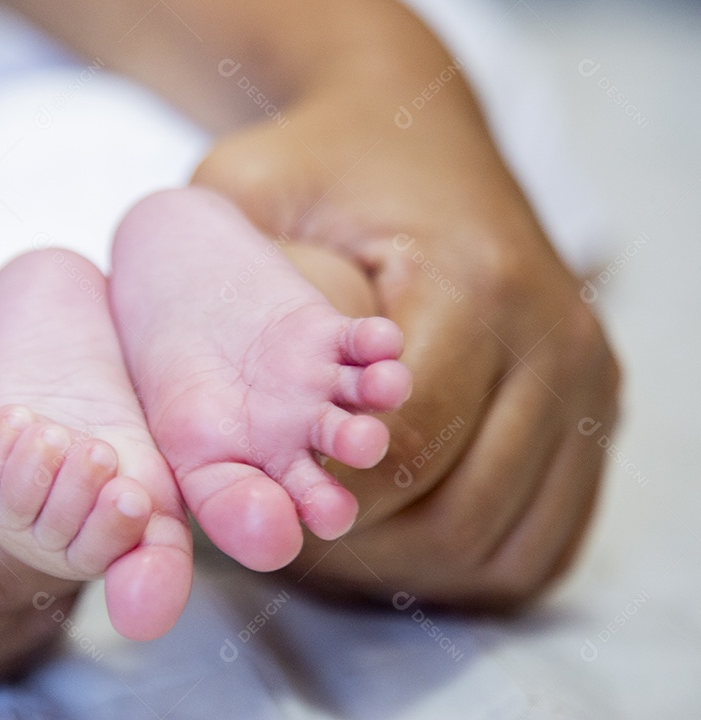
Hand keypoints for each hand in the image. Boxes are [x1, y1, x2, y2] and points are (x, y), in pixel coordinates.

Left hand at [191, 5, 620, 607]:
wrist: (412, 128)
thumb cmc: (318, 165)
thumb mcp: (246, 190)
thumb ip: (215, 283)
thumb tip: (194, 406)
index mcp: (473, 283)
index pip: (406, 448)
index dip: (326, 491)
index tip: (268, 490)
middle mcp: (551, 335)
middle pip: (459, 513)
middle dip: (365, 543)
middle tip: (296, 525)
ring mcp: (586, 374)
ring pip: (503, 543)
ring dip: (413, 563)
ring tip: (342, 533)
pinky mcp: (593, 404)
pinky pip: (543, 538)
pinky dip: (471, 558)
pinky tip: (404, 533)